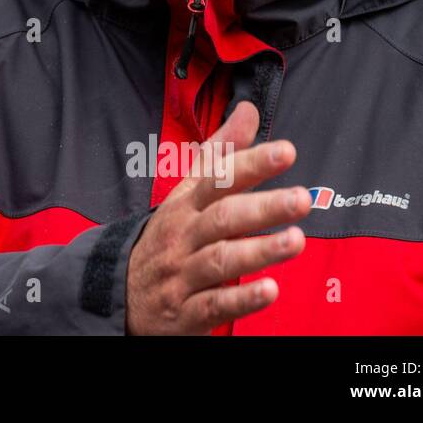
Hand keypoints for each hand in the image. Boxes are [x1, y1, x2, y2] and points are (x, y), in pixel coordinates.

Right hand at [124, 100, 310, 333]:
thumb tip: (247, 112)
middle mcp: (184, 236)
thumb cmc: (166, 238)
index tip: (285, 152)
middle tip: (301, 198)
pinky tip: (270, 291)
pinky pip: (215, 304)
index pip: (218, 178)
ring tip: (296, 240)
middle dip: (263, 207)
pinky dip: (242, 298)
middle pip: (223, 217)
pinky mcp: (188, 311)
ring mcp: (184, 274)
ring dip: (260, 250)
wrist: (121, 294)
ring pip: (221, 259)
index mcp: (185, 205)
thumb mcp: (185, 193)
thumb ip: (220, 154)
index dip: (251, 164)